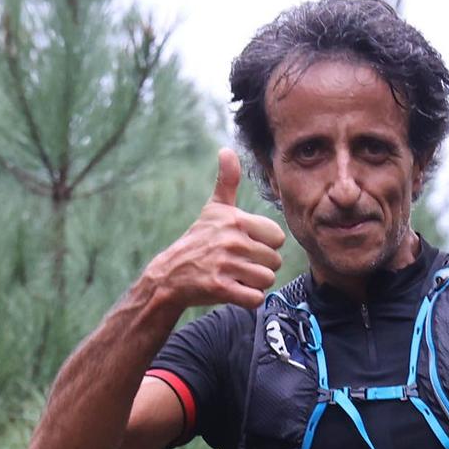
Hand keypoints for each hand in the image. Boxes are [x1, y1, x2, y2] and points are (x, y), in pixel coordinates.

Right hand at [140, 150, 286, 310]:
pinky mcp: (220, 288)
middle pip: (275, 261)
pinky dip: (248, 299)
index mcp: (235, 220)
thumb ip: (227, 182)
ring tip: (236, 277)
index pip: (278, 238)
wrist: (170, 275)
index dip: (265, 245)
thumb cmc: (198, 241)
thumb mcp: (214, 210)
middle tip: (239, 265)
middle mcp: (231, 240)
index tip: (247, 246)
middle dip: (261, 266)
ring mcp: (225, 265)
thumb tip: (227, 150)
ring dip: (254, 283)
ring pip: (266, 280)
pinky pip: (255, 298)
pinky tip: (233, 291)